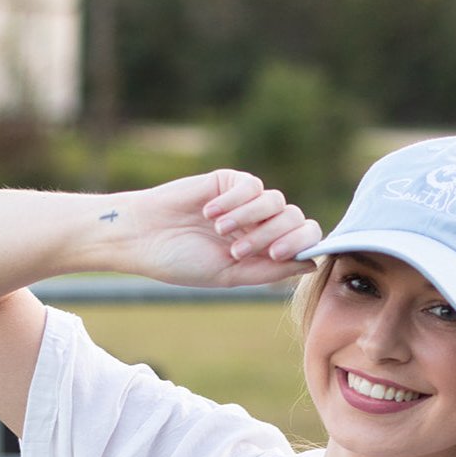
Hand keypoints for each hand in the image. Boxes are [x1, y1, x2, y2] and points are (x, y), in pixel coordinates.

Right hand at [128, 169, 322, 287]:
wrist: (143, 238)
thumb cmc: (182, 261)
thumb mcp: (229, 274)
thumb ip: (270, 270)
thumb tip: (312, 264)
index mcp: (264, 249)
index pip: (303, 239)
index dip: (301, 244)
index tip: (277, 254)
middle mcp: (260, 224)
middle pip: (295, 218)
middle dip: (271, 235)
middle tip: (238, 250)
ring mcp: (246, 201)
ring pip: (276, 201)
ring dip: (250, 219)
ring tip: (219, 232)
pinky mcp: (229, 181)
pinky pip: (251, 185)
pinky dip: (234, 201)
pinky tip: (210, 213)